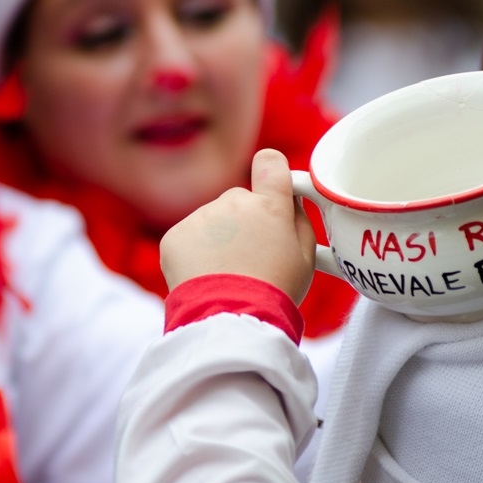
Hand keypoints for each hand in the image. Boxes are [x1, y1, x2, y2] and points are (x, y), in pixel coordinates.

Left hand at [160, 149, 316, 304]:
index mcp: (270, 205)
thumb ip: (300, 219)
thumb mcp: (307, 258)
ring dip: (218, 240)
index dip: (270, 172)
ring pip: (213, 221)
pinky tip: (207, 277)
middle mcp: (234, 202)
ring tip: (228, 275)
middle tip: (250, 258)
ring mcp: (202, 217)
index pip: (270, 163)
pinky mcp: (176, 235)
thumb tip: (291, 200)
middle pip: (239, 200)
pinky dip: (195, 254)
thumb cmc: (274, 292)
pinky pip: (189, 237)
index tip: (270, 185)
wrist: (230, 319)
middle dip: (244, 222)